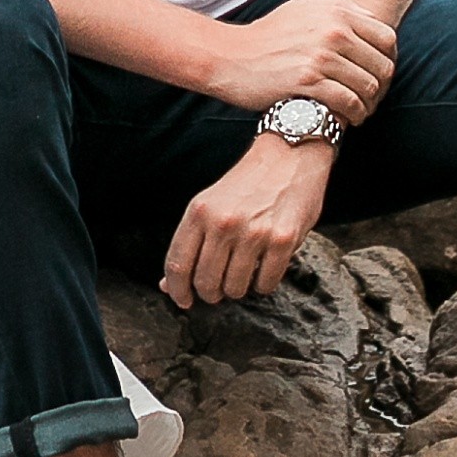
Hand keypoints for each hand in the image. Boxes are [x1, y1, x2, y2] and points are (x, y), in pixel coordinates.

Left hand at [162, 133, 332, 308]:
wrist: (288, 155)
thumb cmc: (247, 183)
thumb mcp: (210, 204)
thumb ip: (191, 242)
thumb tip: (168, 284)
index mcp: (200, 211)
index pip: (177, 263)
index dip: (177, 290)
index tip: (183, 301)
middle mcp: (223, 223)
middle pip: (205, 282)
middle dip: (211, 294)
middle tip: (219, 289)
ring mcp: (254, 233)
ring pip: (235, 289)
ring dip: (238, 289)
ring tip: (244, 272)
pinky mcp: (282, 241)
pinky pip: (265, 284)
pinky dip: (263, 285)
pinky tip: (265, 269)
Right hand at [199, 0, 397, 125]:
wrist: (231, 56)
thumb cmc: (269, 37)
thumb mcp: (305, 10)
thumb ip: (339, 12)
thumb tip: (370, 22)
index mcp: (337, 8)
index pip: (387, 38)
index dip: (388, 61)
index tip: (379, 76)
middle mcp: (333, 27)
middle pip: (382, 64)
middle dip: (382, 87)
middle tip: (372, 100)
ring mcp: (321, 53)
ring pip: (369, 86)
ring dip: (369, 104)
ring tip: (361, 112)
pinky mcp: (308, 80)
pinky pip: (349, 102)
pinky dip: (355, 114)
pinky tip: (350, 118)